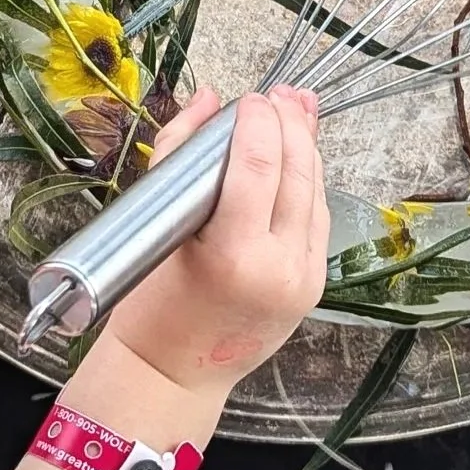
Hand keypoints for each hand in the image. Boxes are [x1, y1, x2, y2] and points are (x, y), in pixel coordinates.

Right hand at [105, 87, 328, 398]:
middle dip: (290, 125)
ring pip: (317, 193)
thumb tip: (208, 98)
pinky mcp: (314, 285)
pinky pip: (318, 219)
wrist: (172, 373)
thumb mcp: (154, 224)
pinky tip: (300, 155)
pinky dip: (309, 182)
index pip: (257, 166)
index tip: (248, 99)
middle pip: (297, 174)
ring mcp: (303, 279)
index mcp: (234, 256)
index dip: (258, 121)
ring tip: (294, 110)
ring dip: (307, 147)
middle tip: (276, 96)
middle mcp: (279, 268)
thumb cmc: (151, 306)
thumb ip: (179, 152)